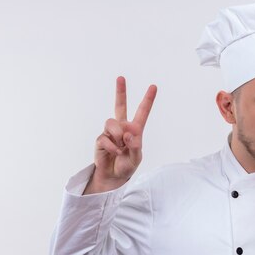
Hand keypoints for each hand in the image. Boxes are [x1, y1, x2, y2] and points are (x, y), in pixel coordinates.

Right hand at [84, 76, 156, 193]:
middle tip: (121, 78)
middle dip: (120, 92)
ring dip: (117, 136)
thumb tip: (127, 134)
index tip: (153, 87)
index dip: (148, 100)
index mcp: (135, 130)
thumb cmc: (127, 165)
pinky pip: (105, 138)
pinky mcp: (101, 139)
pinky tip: (114, 153)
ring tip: (120, 147)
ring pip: (112, 123)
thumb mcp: (136, 158)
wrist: (113, 176)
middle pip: (120, 106)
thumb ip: (135, 146)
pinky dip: (112, 147)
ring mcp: (110, 132)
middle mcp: (122, 128)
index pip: (142, 112)